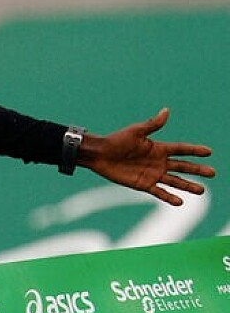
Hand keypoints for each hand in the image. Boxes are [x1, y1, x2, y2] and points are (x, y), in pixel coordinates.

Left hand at [82, 108, 215, 205]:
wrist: (100, 155)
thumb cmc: (116, 141)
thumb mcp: (136, 131)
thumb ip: (152, 125)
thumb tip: (166, 111)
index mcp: (158, 148)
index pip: (181, 149)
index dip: (194, 150)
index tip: (209, 152)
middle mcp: (158, 162)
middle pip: (182, 166)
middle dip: (197, 170)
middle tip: (213, 173)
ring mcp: (152, 174)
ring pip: (175, 181)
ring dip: (188, 186)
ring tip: (201, 190)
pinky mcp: (143, 184)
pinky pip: (159, 192)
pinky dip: (169, 197)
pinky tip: (180, 202)